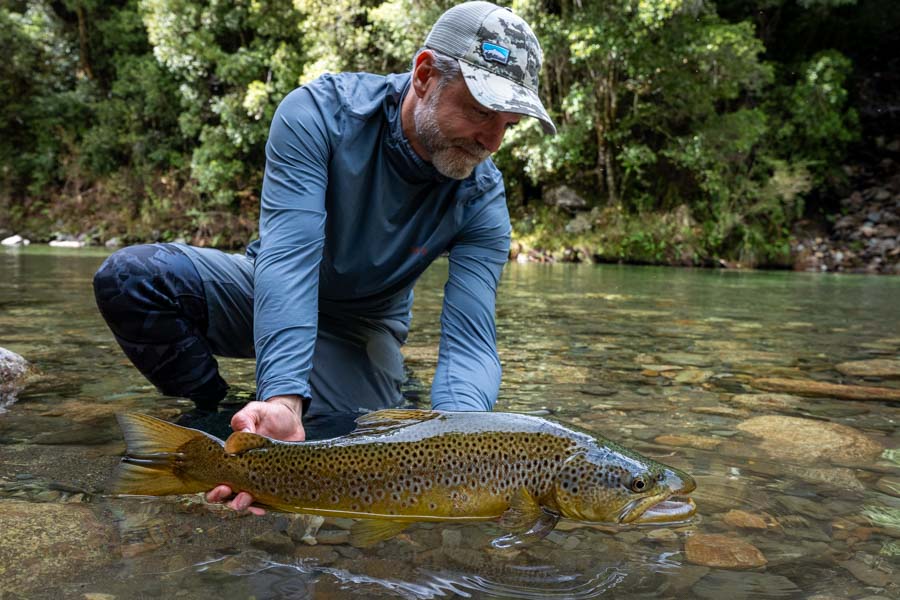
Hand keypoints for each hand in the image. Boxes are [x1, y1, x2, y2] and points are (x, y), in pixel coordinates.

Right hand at [205, 395, 306, 514]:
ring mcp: (261, 478)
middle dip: (225, 499)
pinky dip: (264, 506)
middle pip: (228, 495)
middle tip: (229, 491)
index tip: (220, 486)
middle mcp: (244, 472)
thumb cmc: (269, 415)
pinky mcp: (276, 480)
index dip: (213, 489)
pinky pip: (268, 498)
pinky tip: (264, 509)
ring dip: (243, 504)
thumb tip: (240, 436)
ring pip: (246, 500)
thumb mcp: (254, 412)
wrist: (291, 418)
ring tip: (246, 499)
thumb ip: (244, 420)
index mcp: (233, 458)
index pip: (216, 479)